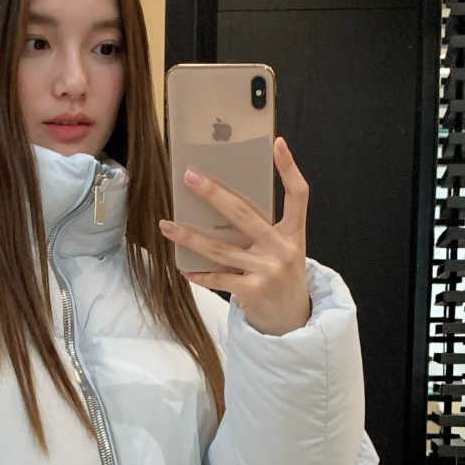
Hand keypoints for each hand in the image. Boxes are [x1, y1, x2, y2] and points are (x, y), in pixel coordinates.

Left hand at [159, 136, 311, 336]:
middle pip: (244, 214)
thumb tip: (221, 205)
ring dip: (189, 236)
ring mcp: (268, 270)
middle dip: (214, 194)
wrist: (292, 321)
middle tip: (190, 177)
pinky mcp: (252, 291)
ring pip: (220, 249)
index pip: (298, 194)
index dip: (290, 169)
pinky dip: (199, 273)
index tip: (277, 143)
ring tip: (166, 225)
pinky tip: (183, 267)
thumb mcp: (284, 249)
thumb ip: (264, 228)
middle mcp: (283, 249)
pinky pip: (218, 278)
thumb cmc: (281, 276)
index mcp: (294, 233)